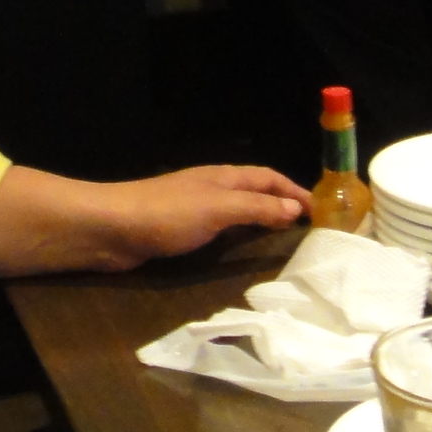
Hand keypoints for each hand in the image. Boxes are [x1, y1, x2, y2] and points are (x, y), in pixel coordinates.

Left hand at [92, 165, 308, 269]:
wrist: (111, 229)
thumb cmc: (165, 213)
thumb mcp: (218, 209)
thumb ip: (255, 208)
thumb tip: (294, 208)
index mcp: (223, 177)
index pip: (268, 177)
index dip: (294, 190)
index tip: (320, 210)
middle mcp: (212, 188)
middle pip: (255, 192)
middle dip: (281, 203)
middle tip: (307, 228)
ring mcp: (194, 209)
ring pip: (237, 211)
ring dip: (260, 221)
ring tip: (283, 241)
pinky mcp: (180, 231)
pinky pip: (219, 230)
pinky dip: (237, 237)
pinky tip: (240, 254)